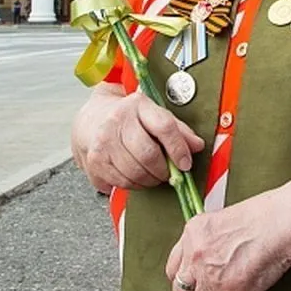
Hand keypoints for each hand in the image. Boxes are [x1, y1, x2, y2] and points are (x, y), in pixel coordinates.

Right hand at [73, 88, 204, 191]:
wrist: (92, 121)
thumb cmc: (129, 119)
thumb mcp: (155, 115)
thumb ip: (178, 130)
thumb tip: (197, 146)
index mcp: (138, 105)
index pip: (164, 126)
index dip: (178, 149)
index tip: (185, 164)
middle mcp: (118, 120)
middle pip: (148, 154)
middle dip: (163, 170)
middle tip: (168, 173)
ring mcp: (103, 141)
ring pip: (135, 172)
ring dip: (150, 180)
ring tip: (153, 175)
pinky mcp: (94, 160)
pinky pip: (121, 182)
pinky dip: (134, 185)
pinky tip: (136, 176)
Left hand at [165, 191, 290, 290]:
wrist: (283, 223)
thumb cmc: (264, 216)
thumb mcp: (224, 219)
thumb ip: (208, 240)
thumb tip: (208, 258)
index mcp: (193, 233)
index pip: (173, 267)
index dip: (184, 278)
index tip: (191, 282)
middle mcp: (196, 256)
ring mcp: (212, 276)